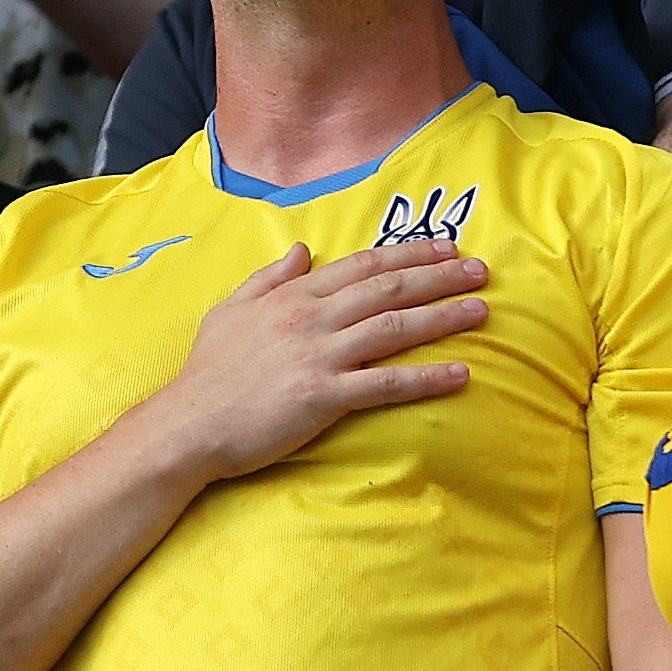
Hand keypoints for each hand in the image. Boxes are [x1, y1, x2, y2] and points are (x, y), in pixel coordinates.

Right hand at [158, 238, 491, 479]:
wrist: (189, 423)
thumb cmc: (208, 371)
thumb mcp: (231, 308)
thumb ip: (269, 277)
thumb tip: (302, 250)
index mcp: (294, 295)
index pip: (363, 264)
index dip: (409, 253)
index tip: (445, 247)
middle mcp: (312, 318)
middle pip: (389, 288)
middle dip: (440, 276)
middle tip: (481, 269)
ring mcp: (320, 356)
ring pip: (395, 328)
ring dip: (444, 316)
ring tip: (482, 310)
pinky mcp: (324, 397)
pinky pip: (387, 383)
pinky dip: (427, 378)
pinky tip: (460, 374)